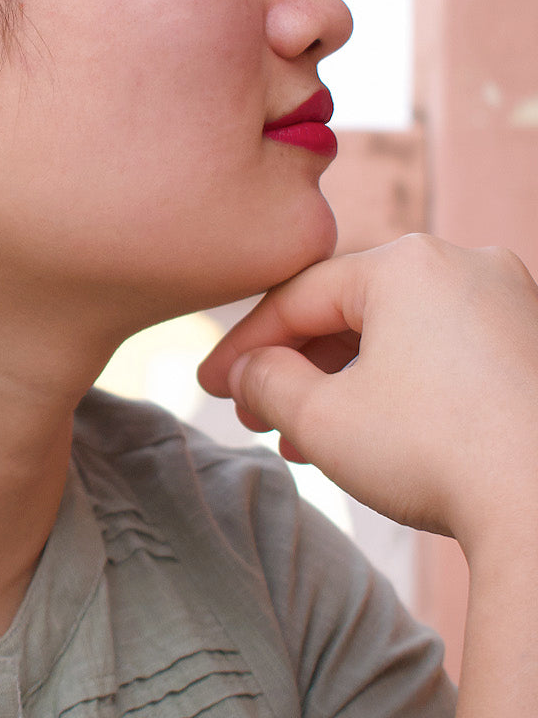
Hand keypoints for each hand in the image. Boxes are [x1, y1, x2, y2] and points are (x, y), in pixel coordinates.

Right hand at [197, 235, 537, 558]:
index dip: (244, 345)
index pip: (299, 297)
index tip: (211, 386)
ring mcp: (511, 301)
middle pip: (352, 311)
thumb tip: (249, 371)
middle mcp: (465, 264)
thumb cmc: (436, 455)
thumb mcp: (321, 419)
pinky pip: (447, 351)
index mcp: (407, 262)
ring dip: (346, 383)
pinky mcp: (534, 344)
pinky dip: (403, 386)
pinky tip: (375, 435)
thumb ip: (266, 381)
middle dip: (298, 369)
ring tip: (308, 440)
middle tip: (257, 418)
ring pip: (401, 334)